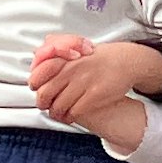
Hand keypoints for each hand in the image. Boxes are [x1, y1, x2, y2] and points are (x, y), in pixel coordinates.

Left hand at [32, 34, 161, 138]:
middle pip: (45, 94)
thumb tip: (37, 53)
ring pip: (58, 106)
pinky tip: (70, 116)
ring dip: (56, 113)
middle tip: (46, 106)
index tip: (37, 89)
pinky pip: (74, 112)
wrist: (126, 62)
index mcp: (65, 58)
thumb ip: (55, 47)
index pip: (38, 74)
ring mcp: (83, 83)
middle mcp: (72, 70)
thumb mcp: (76, 45)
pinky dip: (69, 117)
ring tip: (58, 114)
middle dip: (43, 103)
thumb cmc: (100, 56)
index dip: (35, 85)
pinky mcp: (94, 95)